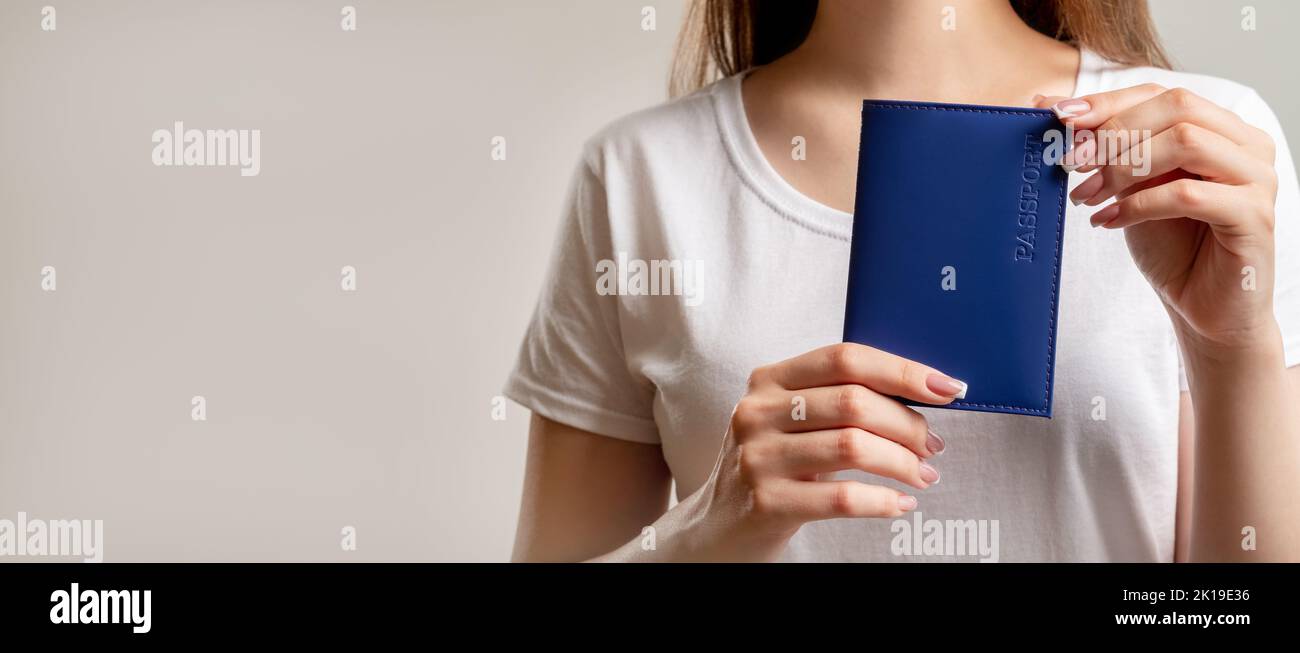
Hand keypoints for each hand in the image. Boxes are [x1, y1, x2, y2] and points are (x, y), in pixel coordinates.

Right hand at [685, 343, 962, 560]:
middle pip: (853, 402)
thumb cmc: (771, 468)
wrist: (717, 526)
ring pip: (853, 446)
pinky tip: (898, 504)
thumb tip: (920, 394)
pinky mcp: (766, 502)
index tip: (945, 387)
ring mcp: (758, 458)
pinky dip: (883, 501)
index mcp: (768, 380)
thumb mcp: (788, 421)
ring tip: (923, 474)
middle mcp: (757, 412)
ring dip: (903, 462)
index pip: (844, 358)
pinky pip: (843, 497)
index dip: (901, 369)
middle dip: (908, 424)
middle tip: (933, 444)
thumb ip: (834, 399)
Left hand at [1036, 86, 1279, 349]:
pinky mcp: (1253, 217)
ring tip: (1085, 195)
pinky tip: (1106, 220)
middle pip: (1178, 107)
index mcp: (1223, 129)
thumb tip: (1062, 115)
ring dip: (1123, 166)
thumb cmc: (1172, 245)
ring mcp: (1256, 179)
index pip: (1163, 94)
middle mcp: (1247, 145)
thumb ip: (1116, 152)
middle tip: (1069, 160)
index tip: (1057, 115)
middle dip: (1114, 131)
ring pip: (1185, 142)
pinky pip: (1187, 194)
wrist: (1204, 307)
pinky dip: (1137, 204)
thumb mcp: (1135, 188)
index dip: (1108, 101)